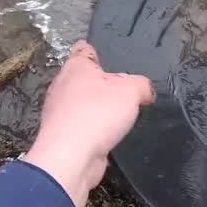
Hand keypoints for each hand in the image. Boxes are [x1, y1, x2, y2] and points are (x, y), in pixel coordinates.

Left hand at [24, 40, 155, 206]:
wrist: (70, 157)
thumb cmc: (95, 115)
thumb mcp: (131, 91)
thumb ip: (142, 85)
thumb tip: (146, 90)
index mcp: (76, 67)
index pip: (83, 49)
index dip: (96, 51)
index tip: (107, 57)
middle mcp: (63, 86)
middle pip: (84, 78)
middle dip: (102, 84)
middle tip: (124, 91)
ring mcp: (60, 112)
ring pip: (82, 103)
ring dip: (98, 109)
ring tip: (119, 116)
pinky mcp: (63, 135)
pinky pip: (82, 126)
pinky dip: (94, 130)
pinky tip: (108, 135)